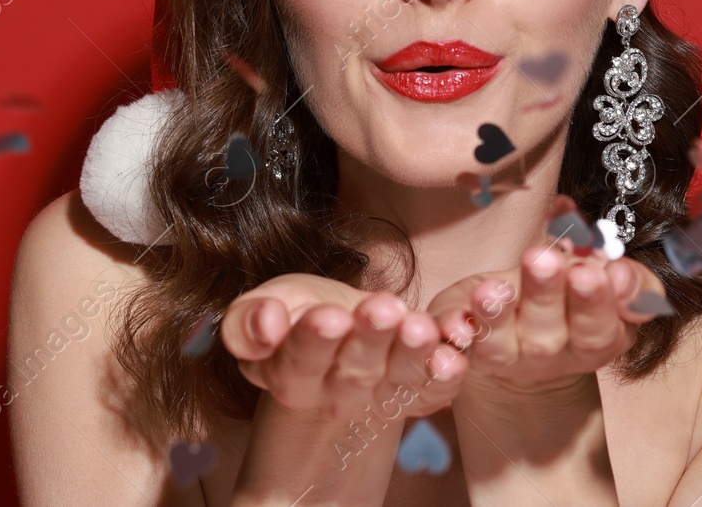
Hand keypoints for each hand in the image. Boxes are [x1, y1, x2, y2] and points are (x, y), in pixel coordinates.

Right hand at [220, 273, 466, 420]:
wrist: (342, 322)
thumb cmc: (297, 312)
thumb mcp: (264, 304)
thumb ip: (248, 320)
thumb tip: (265, 328)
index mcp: (291, 376)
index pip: (299, 363)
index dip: (313, 341)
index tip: (329, 316)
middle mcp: (335, 396)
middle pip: (353, 373)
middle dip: (370, 339)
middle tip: (382, 309)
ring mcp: (379, 398)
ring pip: (397, 382)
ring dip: (412, 355)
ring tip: (420, 327)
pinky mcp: (417, 394)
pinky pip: (433, 391)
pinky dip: (445, 377)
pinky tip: (453, 356)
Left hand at [427, 234, 667, 395]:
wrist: (529, 321)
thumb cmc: (577, 294)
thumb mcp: (613, 285)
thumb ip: (631, 281)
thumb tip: (620, 274)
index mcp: (591, 341)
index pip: (596, 329)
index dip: (594, 302)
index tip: (590, 271)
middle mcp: (546, 355)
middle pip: (544, 335)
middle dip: (544, 294)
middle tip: (541, 258)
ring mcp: (503, 356)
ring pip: (496, 345)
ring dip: (493, 316)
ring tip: (491, 289)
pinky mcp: (464, 344)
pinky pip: (454, 343)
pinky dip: (450, 329)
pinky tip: (450, 321)